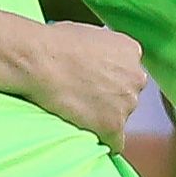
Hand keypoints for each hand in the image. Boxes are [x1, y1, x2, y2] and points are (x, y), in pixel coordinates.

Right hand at [16, 20, 153, 142]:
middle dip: (110, 98)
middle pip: (127, 95)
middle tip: (83, 98)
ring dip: (104, 118)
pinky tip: (87, 135)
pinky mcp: (113, 126)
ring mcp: (127, 103)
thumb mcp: (88, 34)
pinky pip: (115, 142)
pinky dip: (103, 141)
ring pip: (120, 118)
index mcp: (131, 52)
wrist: (40, 61)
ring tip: (77, 114)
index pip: (128, 73)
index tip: (92, 83)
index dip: (108, 79)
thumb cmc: (54, 44)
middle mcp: (136, 77)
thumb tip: (95, 59)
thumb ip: (103, 49)